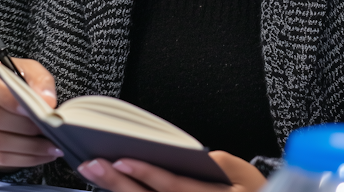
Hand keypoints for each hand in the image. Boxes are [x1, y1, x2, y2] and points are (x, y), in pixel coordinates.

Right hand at [0, 56, 62, 170]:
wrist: (5, 97)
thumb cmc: (18, 79)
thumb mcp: (30, 71)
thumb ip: (40, 81)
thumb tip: (47, 100)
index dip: (5, 96)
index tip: (29, 107)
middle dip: (23, 126)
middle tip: (48, 129)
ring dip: (27, 147)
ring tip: (52, 146)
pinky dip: (22, 158)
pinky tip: (41, 154)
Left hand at [78, 151, 266, 191]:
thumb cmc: (250, 189)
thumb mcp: (239, 171)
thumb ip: (211, 164)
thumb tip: (177, 156)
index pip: (174, 186)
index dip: (147, 174)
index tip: (120, 159)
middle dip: (119, 183)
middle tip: (92, 164)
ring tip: (95, 173)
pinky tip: (112, 187)